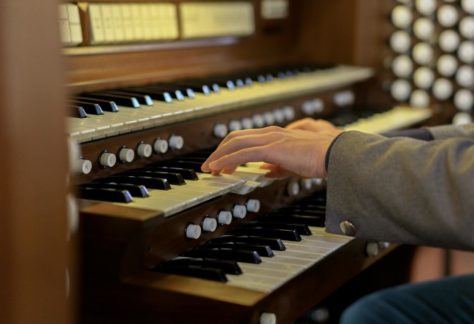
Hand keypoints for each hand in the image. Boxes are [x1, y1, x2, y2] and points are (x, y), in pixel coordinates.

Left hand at [201, 122, 342, 177]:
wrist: (336, 154)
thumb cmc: (321, 157)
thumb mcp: (295, 163)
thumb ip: (279, 166)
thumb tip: (266, 172)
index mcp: (276, 135)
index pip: (246, 138)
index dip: (231, 149)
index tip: (222, 162)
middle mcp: (271, 133)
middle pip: (235, 137)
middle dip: (219, 151)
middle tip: (211, 165)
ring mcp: (270, 139)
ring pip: (235, 143)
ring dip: (219, 156)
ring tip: (210, 168)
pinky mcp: (271, 149)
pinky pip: (242, 154)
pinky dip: (227, 160)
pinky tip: (220, 168)